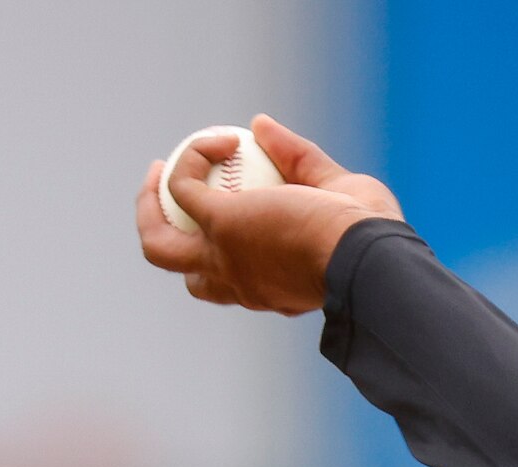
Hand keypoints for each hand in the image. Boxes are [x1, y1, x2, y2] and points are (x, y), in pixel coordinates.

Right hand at [135, 114, 401, 313]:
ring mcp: (223, 257)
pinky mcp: (220, 225)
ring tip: (162, 167)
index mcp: (266, 289)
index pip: (226, 278)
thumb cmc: (368, 234)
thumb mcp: (340, 190)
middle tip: (170, 190)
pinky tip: (219, 141)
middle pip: (179, 268)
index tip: (232, 203)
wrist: (365, 256)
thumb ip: (301, 159)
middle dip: (161, 231)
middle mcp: (238, 284)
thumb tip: (262, 125)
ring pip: (158, 242)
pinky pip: (184, 186)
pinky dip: (193, 157)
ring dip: (149, 203)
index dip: (216, 245)